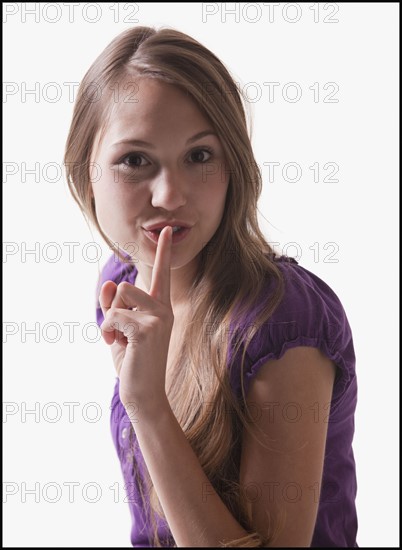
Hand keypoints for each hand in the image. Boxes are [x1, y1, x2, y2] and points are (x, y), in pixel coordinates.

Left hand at [99, 226, 173, 409]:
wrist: (143, 394)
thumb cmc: (133, 363)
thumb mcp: (120, 330)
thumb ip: (114, 307)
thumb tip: (108, 284)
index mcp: (161, 308)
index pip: (162, 274)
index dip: (164, 252)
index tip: (167, 230)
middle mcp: (164, 309)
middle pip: (127, 286)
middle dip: (114, 309)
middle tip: (119, 334)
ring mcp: (158, 318)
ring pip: (121, 296)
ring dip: (111, 320)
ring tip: (118, 339)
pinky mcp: (147, 329)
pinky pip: (113, 316)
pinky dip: (107, 332)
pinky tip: (117, 347)